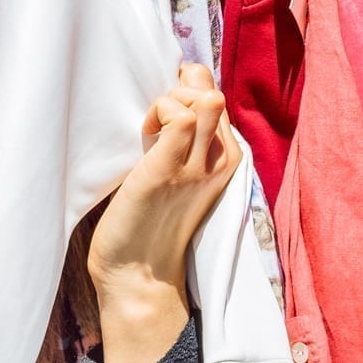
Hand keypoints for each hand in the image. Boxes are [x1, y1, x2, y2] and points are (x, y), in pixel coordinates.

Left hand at [87, 64, 241, 306]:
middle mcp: (220, 160)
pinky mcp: (167, 172)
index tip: (160, 110)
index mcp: (224, 158)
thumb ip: (179, 139)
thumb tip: (169, 101)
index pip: (216, 96)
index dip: (185, 90)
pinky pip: (181, 121)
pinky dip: (160, 114)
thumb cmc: (148, 218)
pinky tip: (144, 134)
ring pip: (205, 101)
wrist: (138, 272)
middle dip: (176, 92)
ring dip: (169, 102)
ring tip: (149, 128)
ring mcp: (197, 167)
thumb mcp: (174, 172)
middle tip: (153, 119)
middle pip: (213, 93)